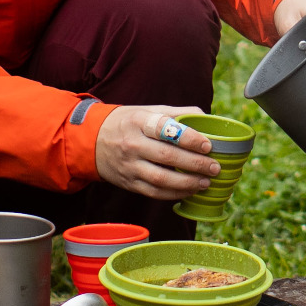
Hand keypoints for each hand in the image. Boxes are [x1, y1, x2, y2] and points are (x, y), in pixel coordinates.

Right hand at [96, 104, 221, 198]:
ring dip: (187, 183)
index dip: (189, 138)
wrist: (91, 141)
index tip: (208, 145)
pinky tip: (189, 191)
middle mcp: (132, 144)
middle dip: (195, 164)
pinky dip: (174, 194)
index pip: (166, 129)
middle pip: (167, 157)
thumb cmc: (128, 123)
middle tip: (215, 167)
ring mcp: (129, 166)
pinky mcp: (128, 183)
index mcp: (140, 122)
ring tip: (206, 182)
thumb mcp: (148, 111)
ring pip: (161, 179)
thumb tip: (207, 119)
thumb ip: (177, 114)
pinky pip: (154, 192)